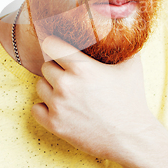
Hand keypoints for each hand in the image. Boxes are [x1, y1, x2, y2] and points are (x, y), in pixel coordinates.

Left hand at [31, 36, 157, 162]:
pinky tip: (59, 107)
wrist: (131, 138)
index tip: (59, 49)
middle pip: (46, 66)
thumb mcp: (132, 66)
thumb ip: (124, 45)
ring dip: (50, 87)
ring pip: (40, 86)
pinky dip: (44, 107)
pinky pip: (35, 108)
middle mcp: (66, 84)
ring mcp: (58, 106)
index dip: (55, 45)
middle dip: (57, 69)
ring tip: (67, 92)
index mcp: (81, 67)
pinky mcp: (55, 125)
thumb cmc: (132, 100)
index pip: (51, 45)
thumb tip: (123, 29)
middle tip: (71, 75)